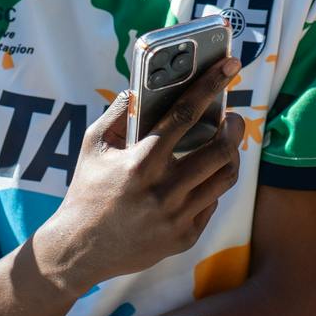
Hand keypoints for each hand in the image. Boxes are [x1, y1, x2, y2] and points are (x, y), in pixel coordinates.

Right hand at [43, 59, 245, 287]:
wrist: (80, 249)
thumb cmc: (87, 191)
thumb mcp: (93, 146)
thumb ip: (117, 113)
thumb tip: (139, 88)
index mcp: (141, 162)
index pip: (186, 114)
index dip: (211, 85)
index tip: (230, 65)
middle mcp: (164, 190)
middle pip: (220, 150)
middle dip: (235, 127)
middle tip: (233, 118)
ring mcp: (177, 216)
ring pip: (225, 177)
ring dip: (231, 155)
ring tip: (224, 144)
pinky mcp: (185, 237)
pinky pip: (211, 202)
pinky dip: (211, 184)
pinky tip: (202, 176)